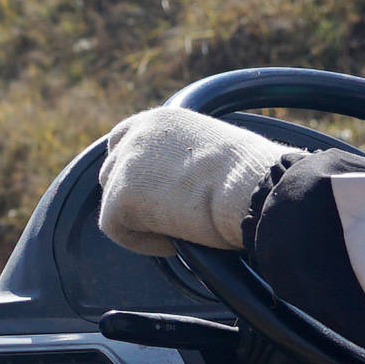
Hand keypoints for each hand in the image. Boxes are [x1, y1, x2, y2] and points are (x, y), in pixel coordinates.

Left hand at [95, 108, 289, 255]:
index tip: (150, 194)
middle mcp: (137, 134)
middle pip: (112, 173)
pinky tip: (173, 243)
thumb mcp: (214, 153)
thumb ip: (187, 160)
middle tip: (166, 220)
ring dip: (141, 222)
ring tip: (179, 231)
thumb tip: (184, 186)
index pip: (124, 140)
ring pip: (113, 203)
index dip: (132, 172)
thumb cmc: (251, 178)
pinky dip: (142, 242)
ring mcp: (125, 163)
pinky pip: (116, 228)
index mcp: (161, 120)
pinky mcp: (119, 196)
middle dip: (132, 199)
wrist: (251, 188)